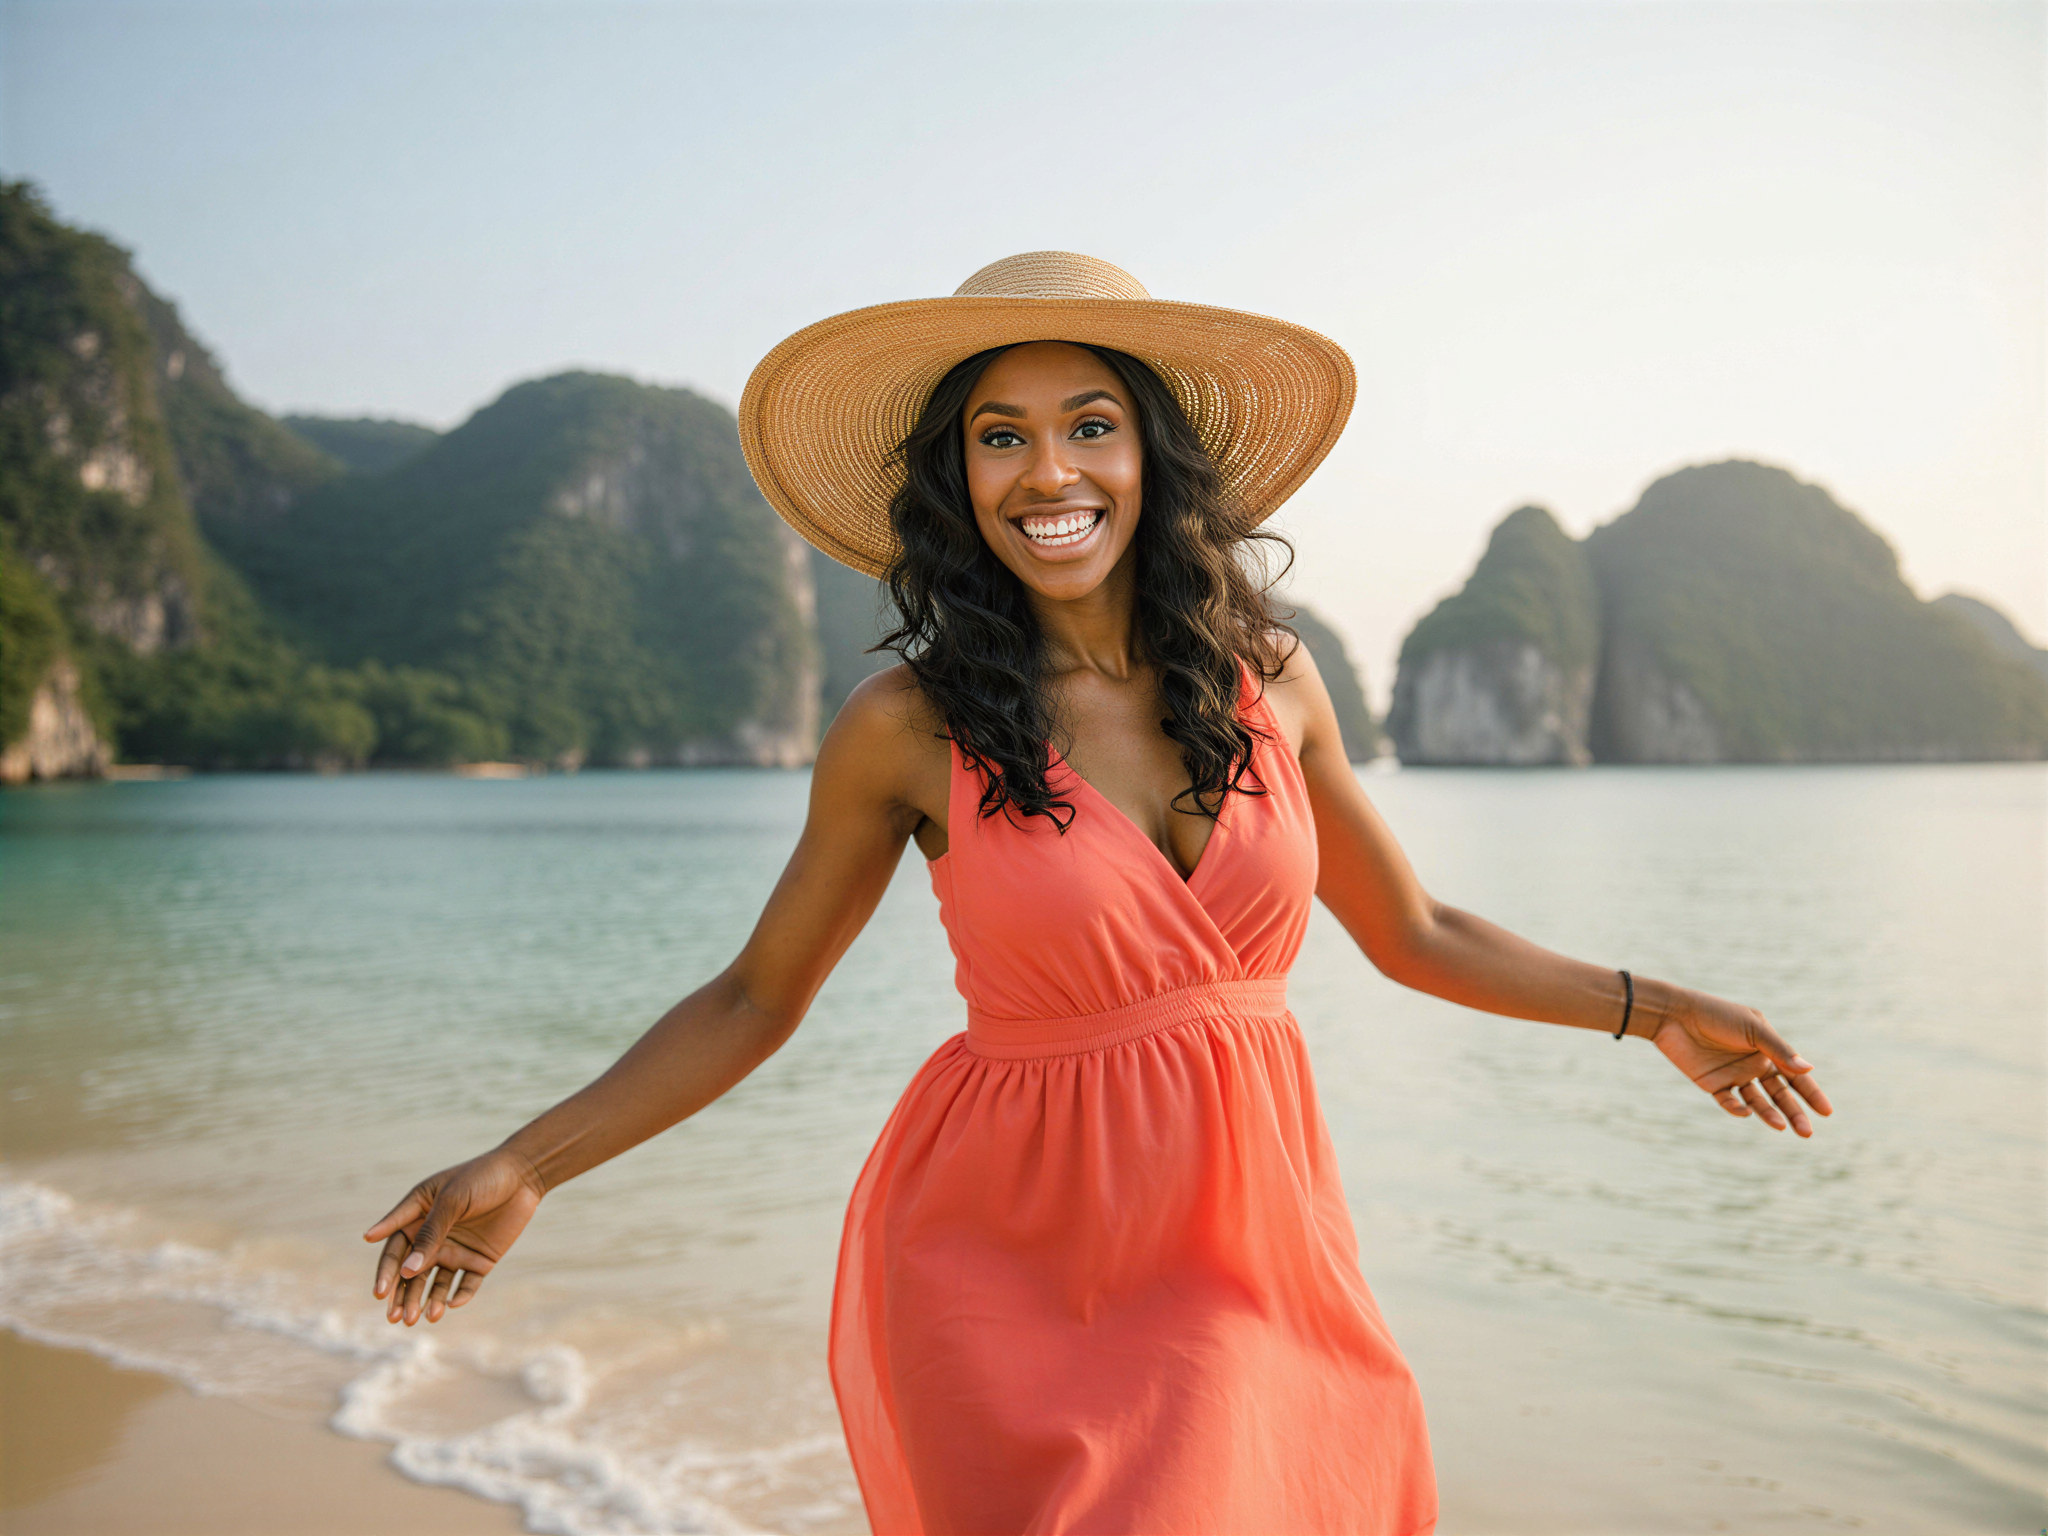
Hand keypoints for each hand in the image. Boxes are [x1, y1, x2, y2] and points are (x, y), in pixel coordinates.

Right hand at [363, 1148, 545, 1324]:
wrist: (522, 1175)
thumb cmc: (480, 1178)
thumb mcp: (452, 1201)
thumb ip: (430, 1234)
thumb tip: (406, 1269)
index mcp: (417, 1216)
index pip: (395, 1249)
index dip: (386, 1271)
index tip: (378, 1293)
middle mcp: (432, 1237)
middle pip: (412, 1272)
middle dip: (403, 1296)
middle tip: (396, 1318)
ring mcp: (455, 1250)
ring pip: (436, 1283)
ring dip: (429, 1301)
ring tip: (427, 1318)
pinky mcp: (478, 1260)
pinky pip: (466, 1284)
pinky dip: (460, 1296)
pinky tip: (453, 1305)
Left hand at [1645, 990, 1833, 1136]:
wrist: (1676, 1014)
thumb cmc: (1718, 1015)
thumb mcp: (1753, 1028)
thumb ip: (1780, 1050)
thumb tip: (1809, 1069)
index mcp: (1768, 1050)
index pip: (1796, 1076)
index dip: (1811, 1094)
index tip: (1827, 1112)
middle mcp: (1754, 1064)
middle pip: (1780, 1094)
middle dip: (1794, 1112)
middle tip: (1807, 1133)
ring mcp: (1734, 1075)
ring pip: (1757, 1101)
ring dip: (1769, 1114)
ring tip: (1780, 1126)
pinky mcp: (1713, 1083)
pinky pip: (1729, 1101)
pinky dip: (1737, 1108)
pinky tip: (1744, 1111)